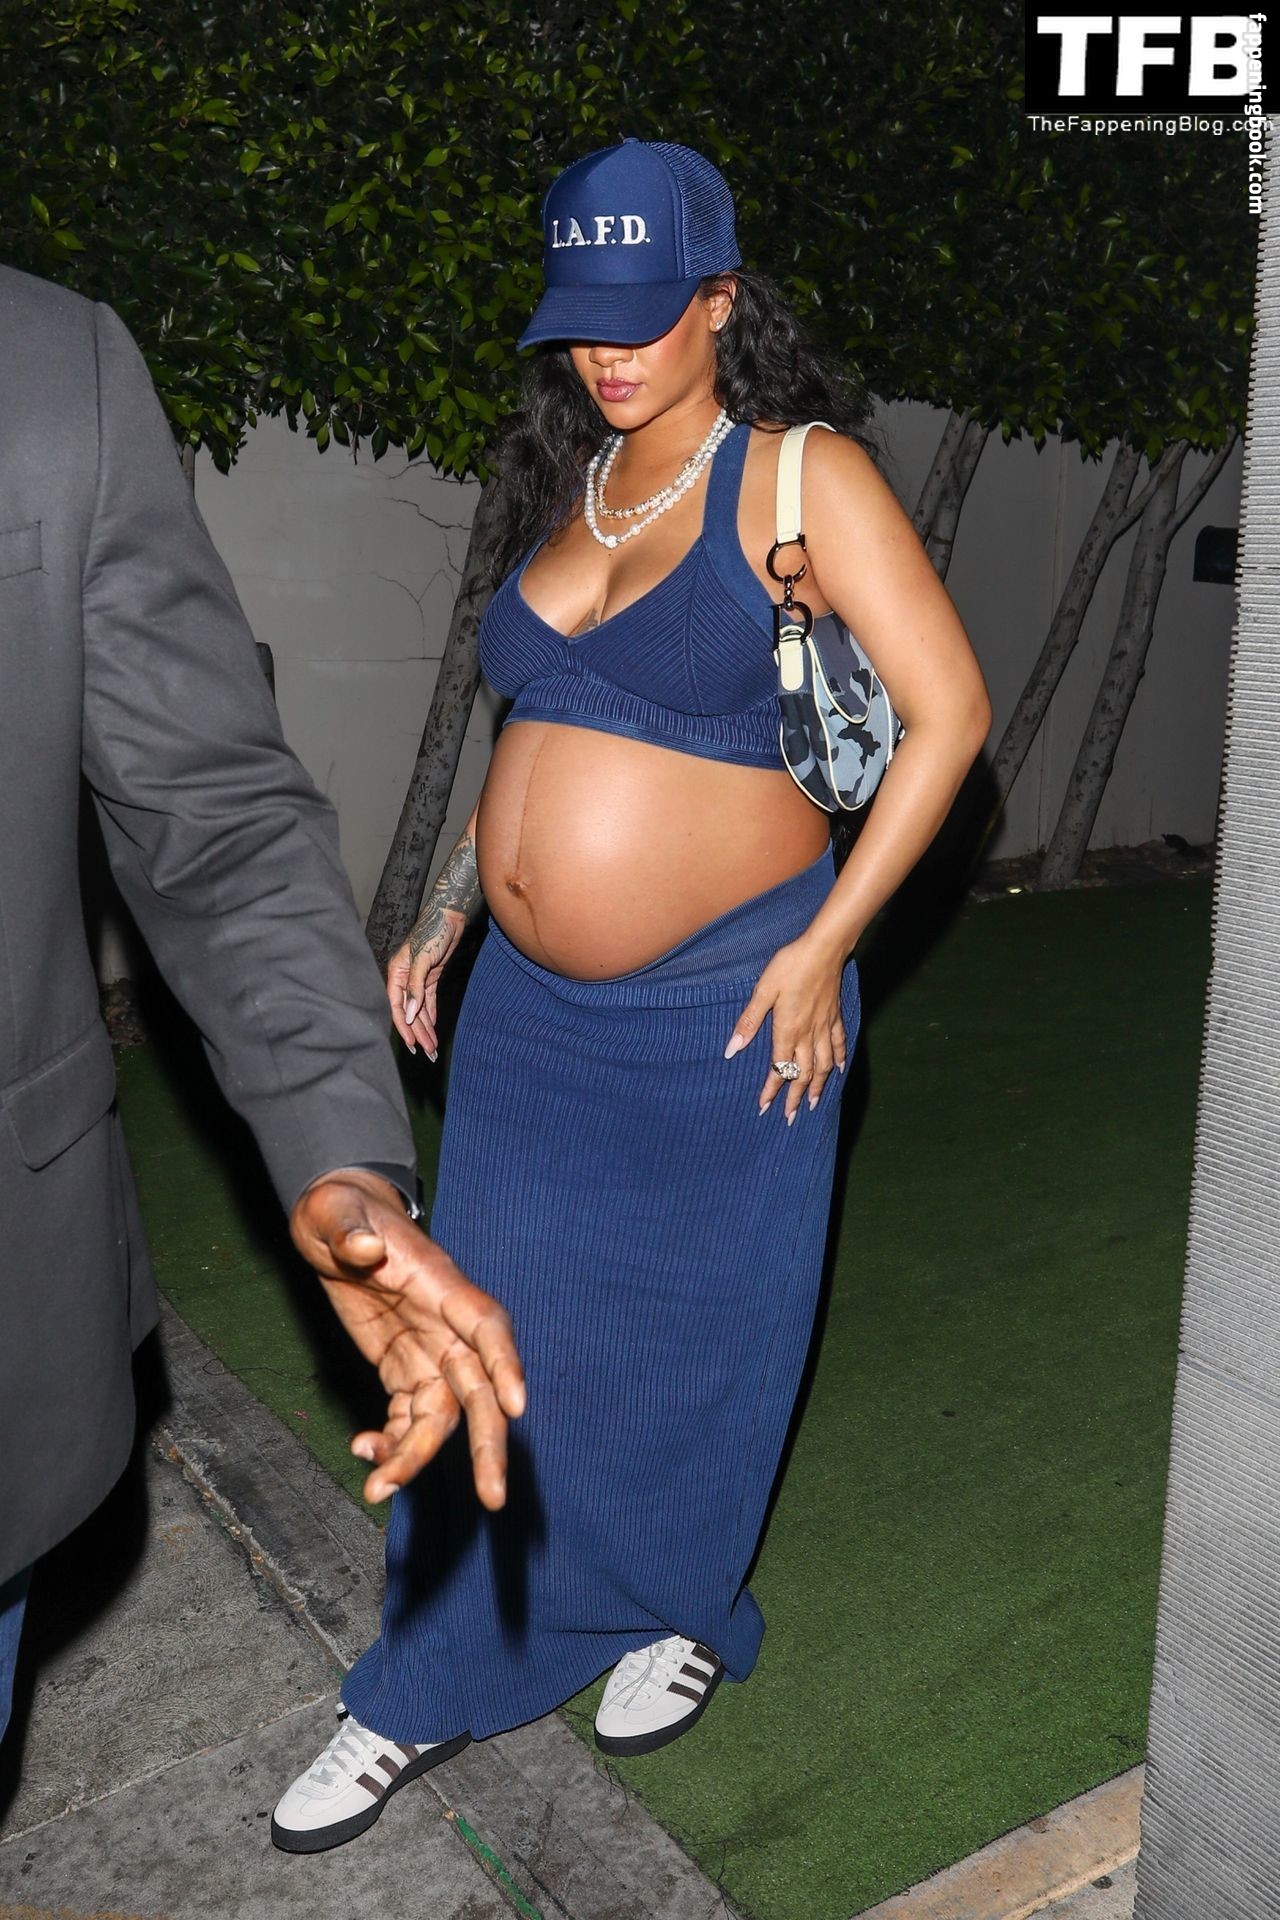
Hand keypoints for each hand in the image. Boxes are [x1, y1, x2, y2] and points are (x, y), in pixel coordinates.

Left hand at [289, 1169, 524, 1507]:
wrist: (333, 1222)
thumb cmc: (341, 1209)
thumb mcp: (337, 1211)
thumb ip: (349, 1229)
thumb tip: (362, 1247)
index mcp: (444, 1285)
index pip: (487, 1327)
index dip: (505, 1365)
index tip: (516, 1407)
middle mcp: (446, 1328)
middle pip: (478, 1392)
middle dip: (488, 1445)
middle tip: (493, 1497)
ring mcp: (428, 1353)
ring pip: (440, 1419)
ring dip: (416, 1458)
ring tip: (378, 1487)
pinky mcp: (403, 1370)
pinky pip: (406, 1419)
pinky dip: (391, 1443)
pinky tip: (364, 1452)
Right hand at [387, 906, 466, 1058]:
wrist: (449, 915)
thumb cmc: (433, 932)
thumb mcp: (423, 960)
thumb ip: (415, 988)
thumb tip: (410, 1015)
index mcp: (396, 973)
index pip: (397, 1006)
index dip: (404, 1027)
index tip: (412, 1044)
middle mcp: (404, 978)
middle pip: (409, 1011)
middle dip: (418, 1032)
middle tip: (427, 1052)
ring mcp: (418, 978)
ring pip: (419, 1008)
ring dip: (425, 1027)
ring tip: (432, 1046)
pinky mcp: (430, 976)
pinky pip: (428, 1000)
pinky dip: (430, 1014)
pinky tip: (432, 1027)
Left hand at [724, 932, 847, 1123]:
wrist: (823, 948)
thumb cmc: (790, 966)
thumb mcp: (763, 991)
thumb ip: (749, 1022)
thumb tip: (732, 1049)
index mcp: (787, 1030)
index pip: (778, 1069)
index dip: (771, 1090)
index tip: (764, 1107)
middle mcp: (808, 1034)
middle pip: (803, 1074)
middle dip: (795, 1097)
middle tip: (791, 1118)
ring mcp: (824, 1027)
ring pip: (823, 1065)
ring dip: (818, 1086)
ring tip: (813, 1103)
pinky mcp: (834, 1016)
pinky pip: (839, 1044)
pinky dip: (839, 1060)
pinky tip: (839, 1070)